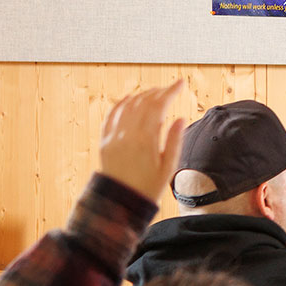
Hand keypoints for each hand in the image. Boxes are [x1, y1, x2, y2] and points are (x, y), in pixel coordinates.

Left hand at [97, 81, 187, 201]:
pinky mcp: (104, 141)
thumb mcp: (168, 167)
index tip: (180, 83)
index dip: (170, 91)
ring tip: (154, 93)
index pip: (158, 106)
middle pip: (143, 102)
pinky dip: (120, 103)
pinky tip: (129, 98)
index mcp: (146, 140)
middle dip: (158, 91)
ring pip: (127, 105)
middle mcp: (127, 134)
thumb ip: (175, 141)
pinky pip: (111, 115)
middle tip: (170, 88)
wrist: (121, 202)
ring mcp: (113, 136)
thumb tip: (180, 118)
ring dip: (142, 95)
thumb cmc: (148, 187)